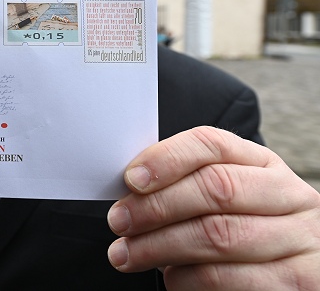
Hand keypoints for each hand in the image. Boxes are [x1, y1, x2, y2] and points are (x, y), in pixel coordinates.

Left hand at [106, 126, 319, 289]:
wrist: (303, 273)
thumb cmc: (249, 228)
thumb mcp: (230, 197)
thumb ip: (188, 184)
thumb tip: (131, 188)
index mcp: (265, 165)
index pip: (213, 144)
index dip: (167, 158)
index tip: (131, 179)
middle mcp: (290, 197)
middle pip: (215, 189)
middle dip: (156, 207)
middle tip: (119, 222)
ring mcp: (299, 241)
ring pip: (219, 237)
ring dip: (160, 247)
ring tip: (127, 255)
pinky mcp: (299, 282)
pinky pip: (228, 280)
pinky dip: (187, 279)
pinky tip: (171, 277)